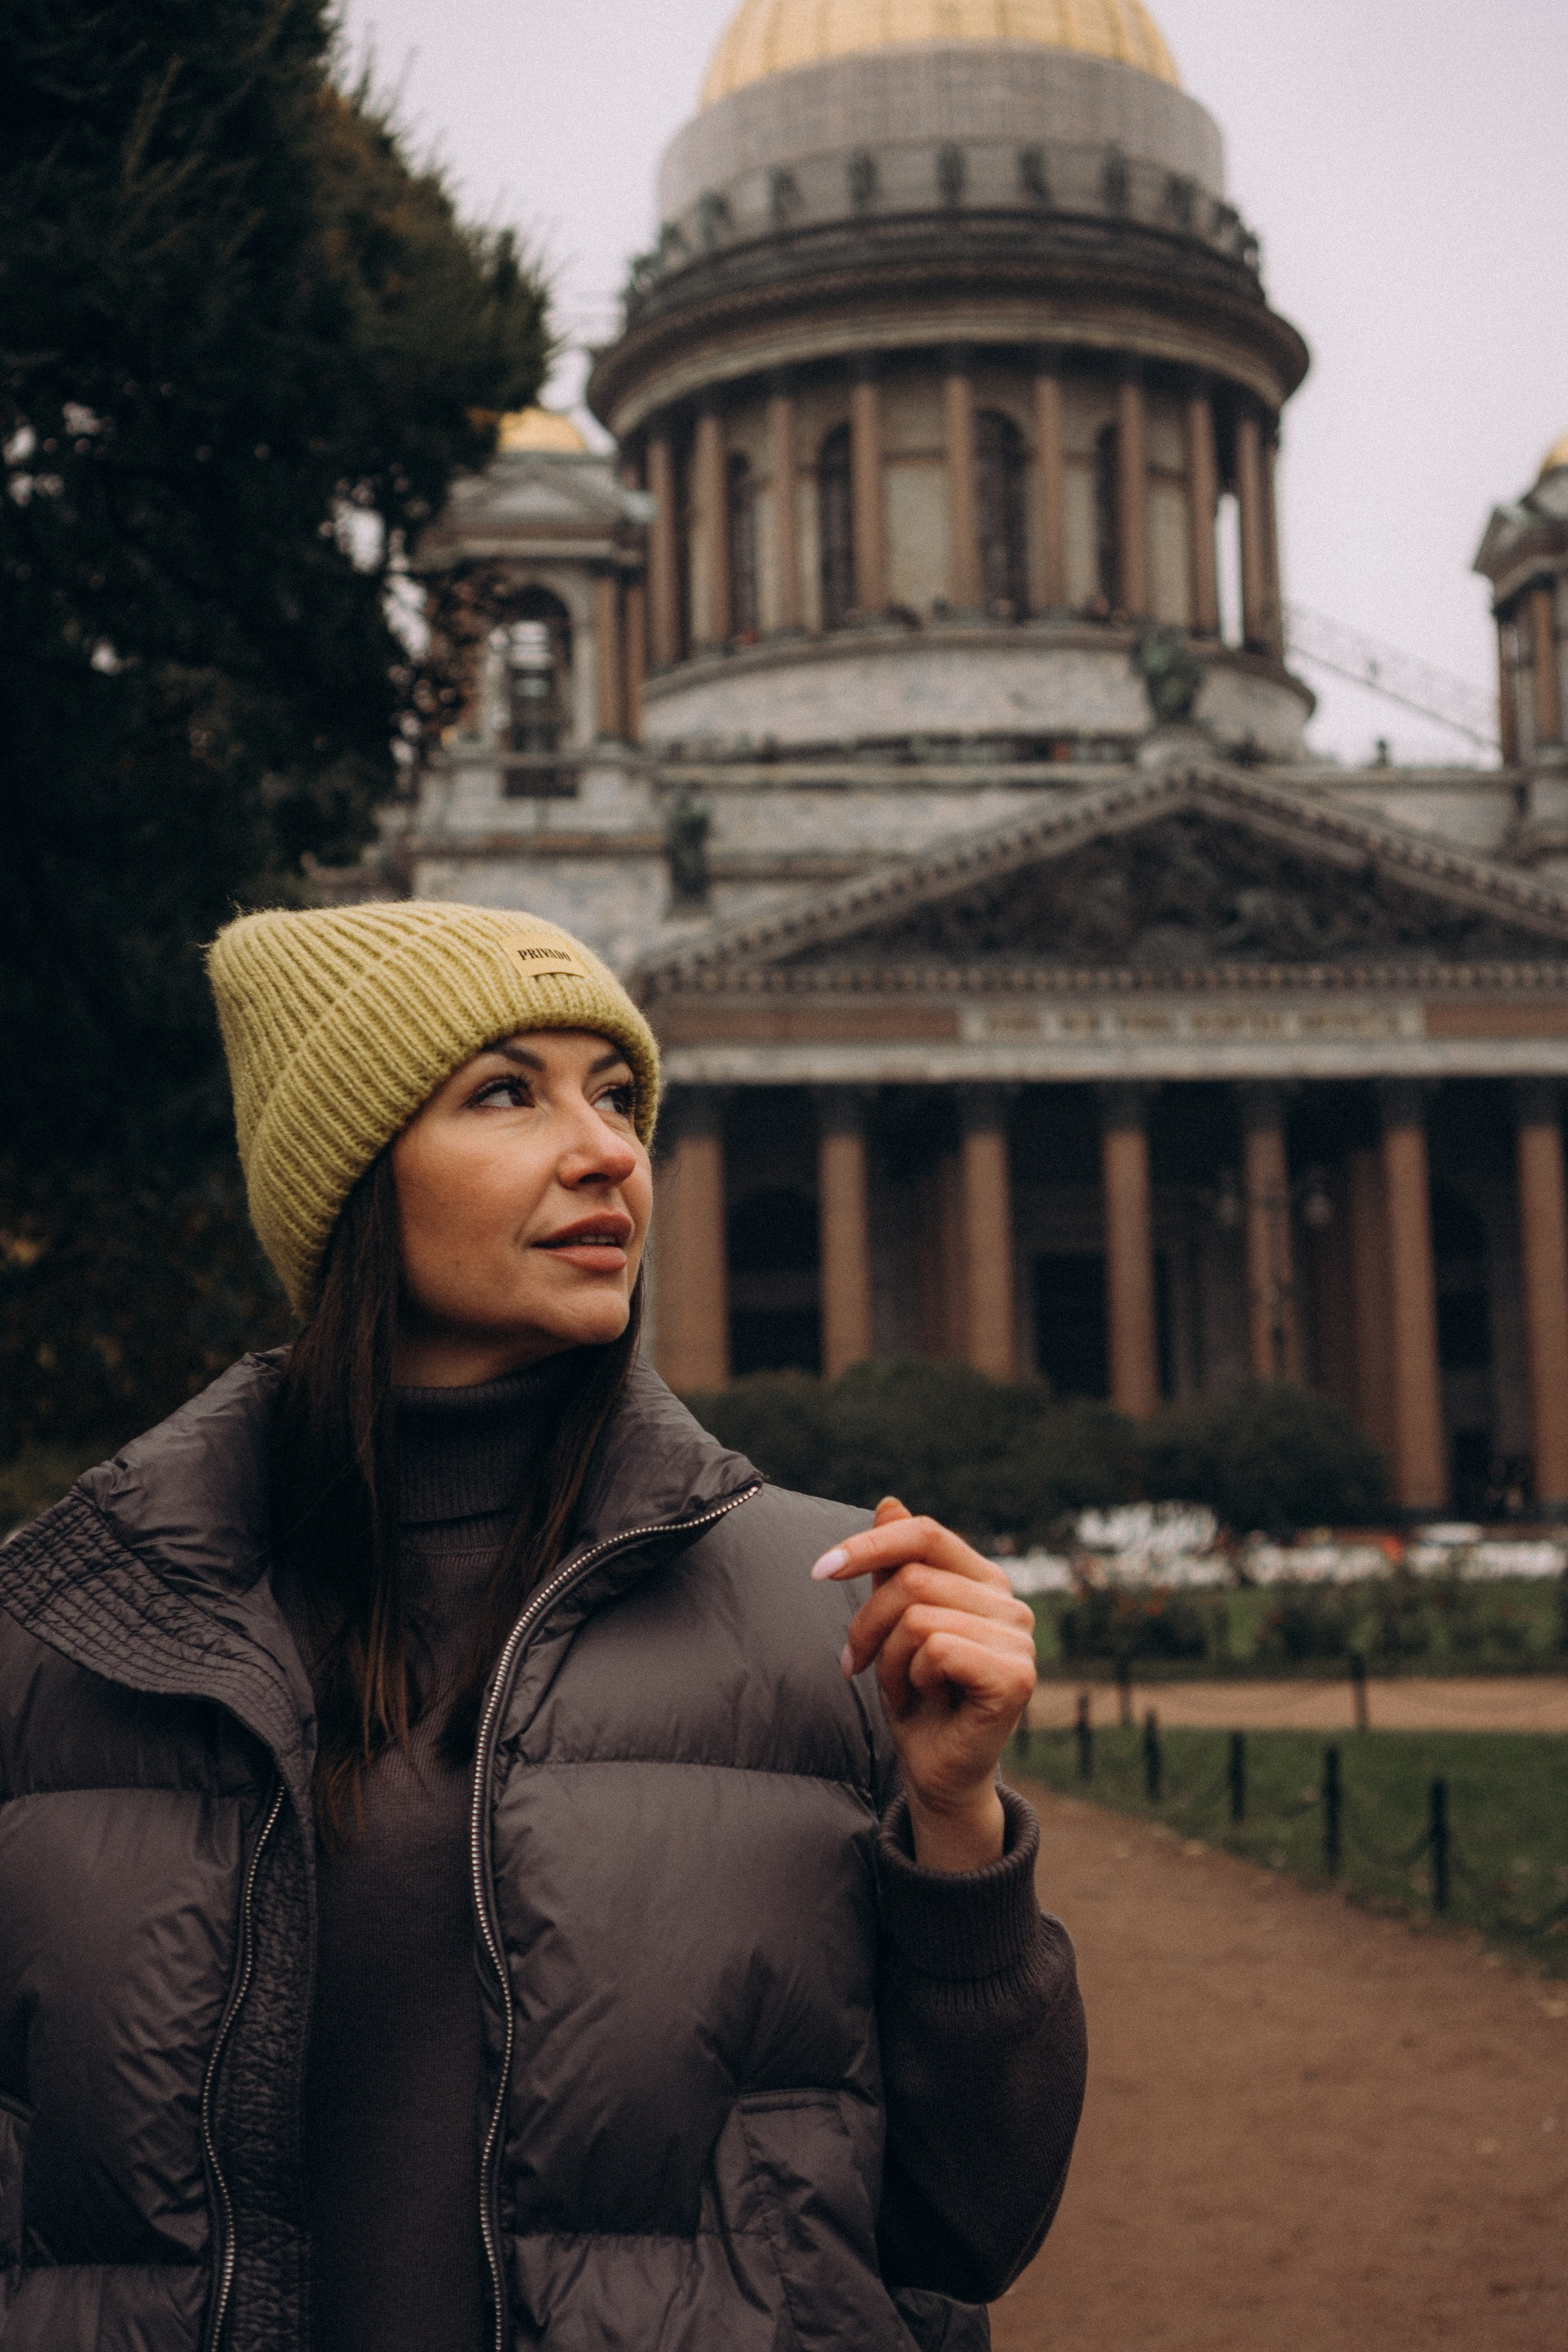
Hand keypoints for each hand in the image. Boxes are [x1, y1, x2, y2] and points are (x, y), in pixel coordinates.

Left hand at [811, 1498, 1036, 1873]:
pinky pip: (937, 1649)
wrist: (935, 1771)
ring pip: (918, 1617)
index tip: (819, 1571)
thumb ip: (895, 1566)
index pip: (925, 1534)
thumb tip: (890, 1502)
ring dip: (889, 1661)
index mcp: (984, 1580)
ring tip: (903, 1688)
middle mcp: (1011, 1603)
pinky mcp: (1016, 1677)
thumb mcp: (892, 1625)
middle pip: (911, 1579)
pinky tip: (926, 1700)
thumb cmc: (916, 1696)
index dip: (868, 1544)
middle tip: (859, 1666)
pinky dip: (913, 1678)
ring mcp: (1020, 1640)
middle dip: (867, 1625)